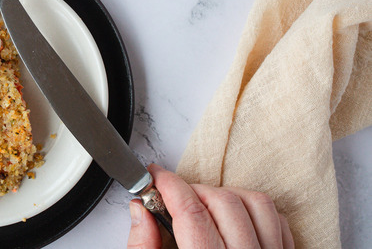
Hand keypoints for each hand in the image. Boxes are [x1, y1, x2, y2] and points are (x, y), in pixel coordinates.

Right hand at [127, 164, 293, 248]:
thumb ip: (143, 248)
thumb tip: (140, 213)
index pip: (191, 213)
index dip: (167, 186)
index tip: (153, 177)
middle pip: (223, 203)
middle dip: (192, 191)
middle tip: (171, 197)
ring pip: (256, 204)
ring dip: (226, 196)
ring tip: (203, 206)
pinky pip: (279, 222)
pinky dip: (255, 211)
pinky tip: (234, 219)